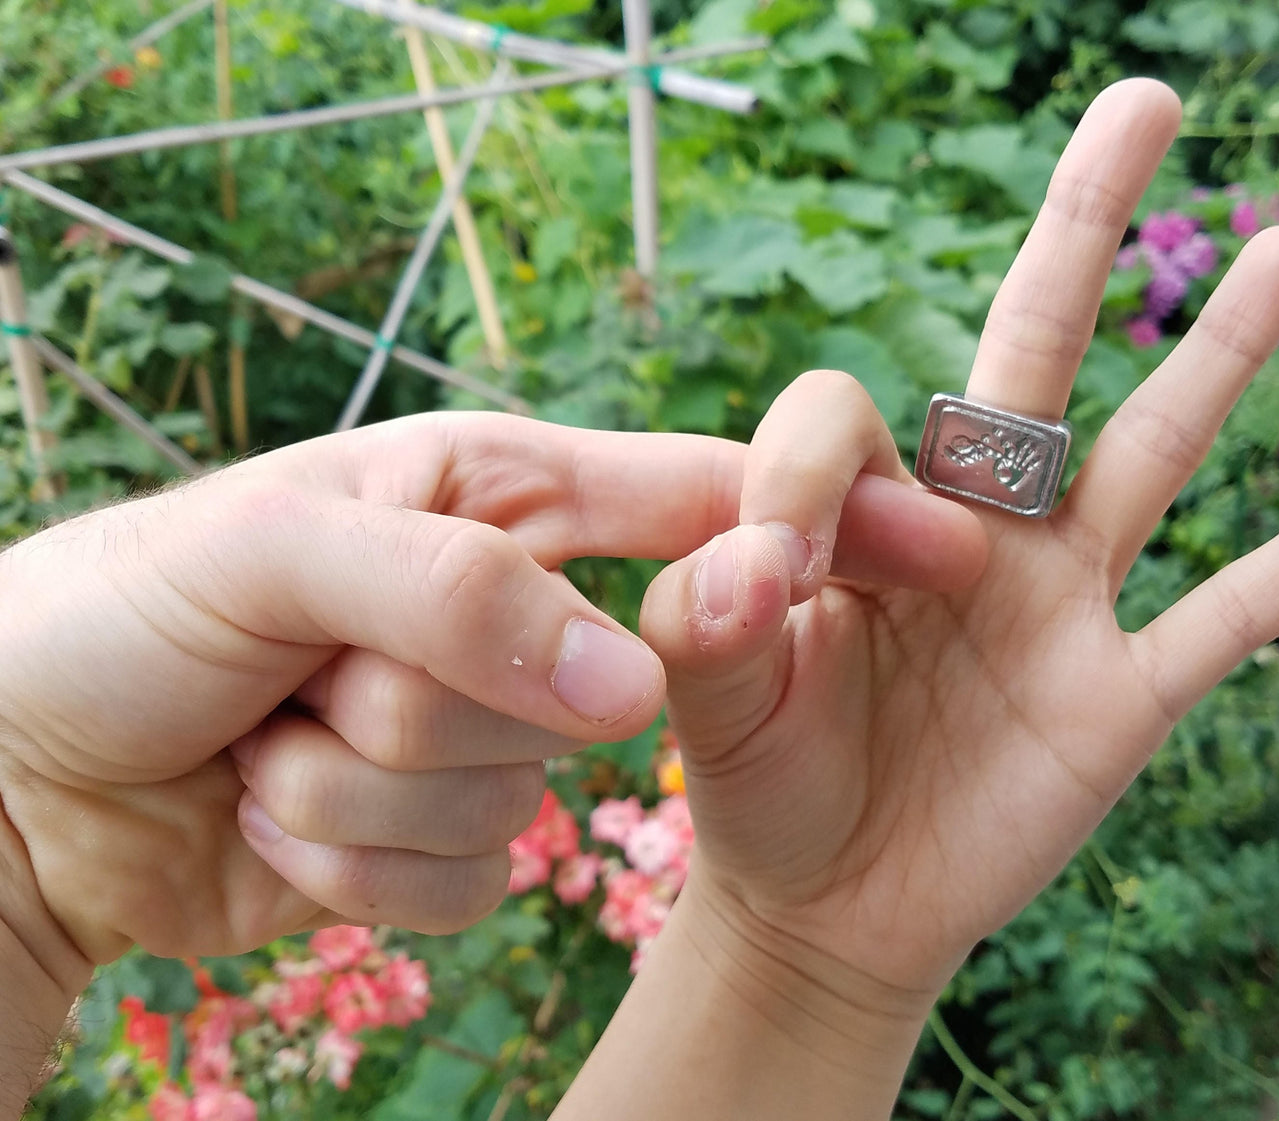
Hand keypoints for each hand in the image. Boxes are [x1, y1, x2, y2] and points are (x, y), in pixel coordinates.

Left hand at [0, 411, 985, 985]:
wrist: (18, 772)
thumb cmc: (124, 614)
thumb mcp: (276, 551)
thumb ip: (463, 589)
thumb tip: (630, 684)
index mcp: (490, 499)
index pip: (689, 499)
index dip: (804, 528)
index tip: (926, 560)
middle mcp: (502, 612)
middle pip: (595, 694)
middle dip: (432, 715)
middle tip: (308, 682)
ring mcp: (475, 737)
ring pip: (517, 808)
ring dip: (363, 799)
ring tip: (262, 746)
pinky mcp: (441, 842)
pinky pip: (468, 887)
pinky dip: (353, 873)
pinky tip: (263, 817)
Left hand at [638, 80, 1278, 1019]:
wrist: (830, 904)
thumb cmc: (759, 788)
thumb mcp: (704, 705)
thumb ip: (705, 624)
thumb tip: (751, 563)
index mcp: (861, 516)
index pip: (850, 421)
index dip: (804, 484)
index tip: (765, 588)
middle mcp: (973, 532)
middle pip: (1033, 354)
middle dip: (1079, 231)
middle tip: (1143, 100)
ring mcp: (1058, 605)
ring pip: (1149, 454)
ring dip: (1217, 353)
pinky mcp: (1120, 695)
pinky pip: (1228, 617)